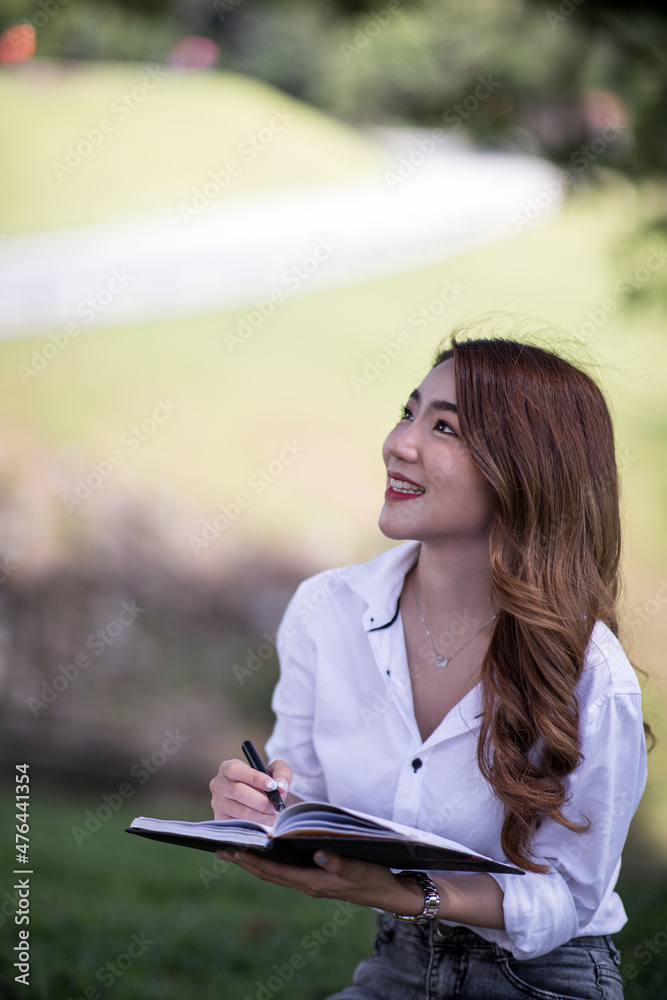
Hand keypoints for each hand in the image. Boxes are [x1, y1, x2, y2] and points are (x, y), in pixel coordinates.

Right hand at [210, 757, 291, 825]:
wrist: (263, 800)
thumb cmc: (267, 782)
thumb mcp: (276, 770)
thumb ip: (281, 773)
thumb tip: (280, 786)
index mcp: (228, 768)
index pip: (235, 770)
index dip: (254, 777)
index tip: (272, 785)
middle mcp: (219, 784)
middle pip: (237, 791)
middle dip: (261, 800)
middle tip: (276, 806)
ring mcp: (218, 803)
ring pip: (240, 810)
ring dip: (261, 815)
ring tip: (274, 815)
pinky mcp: (220, 820)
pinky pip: (238, 824)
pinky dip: (256, 825)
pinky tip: (266, 823)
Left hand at [215, 848, 423, 914]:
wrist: (387, 891)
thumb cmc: (372, 876)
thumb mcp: (358, 867)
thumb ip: (338, 861)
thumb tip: (317, 853)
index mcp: (313, 881)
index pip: (274, 871)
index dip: (252, 860)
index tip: (232, 849)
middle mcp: (307, 883)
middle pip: (268, 873)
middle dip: (244, 860)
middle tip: (220, 848)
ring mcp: (310, 881)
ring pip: (275, 872)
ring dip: (254, 861)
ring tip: (234, 849)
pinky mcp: (315, 877)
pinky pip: (285, 870)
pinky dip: (270, 861)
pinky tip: (264, 852)